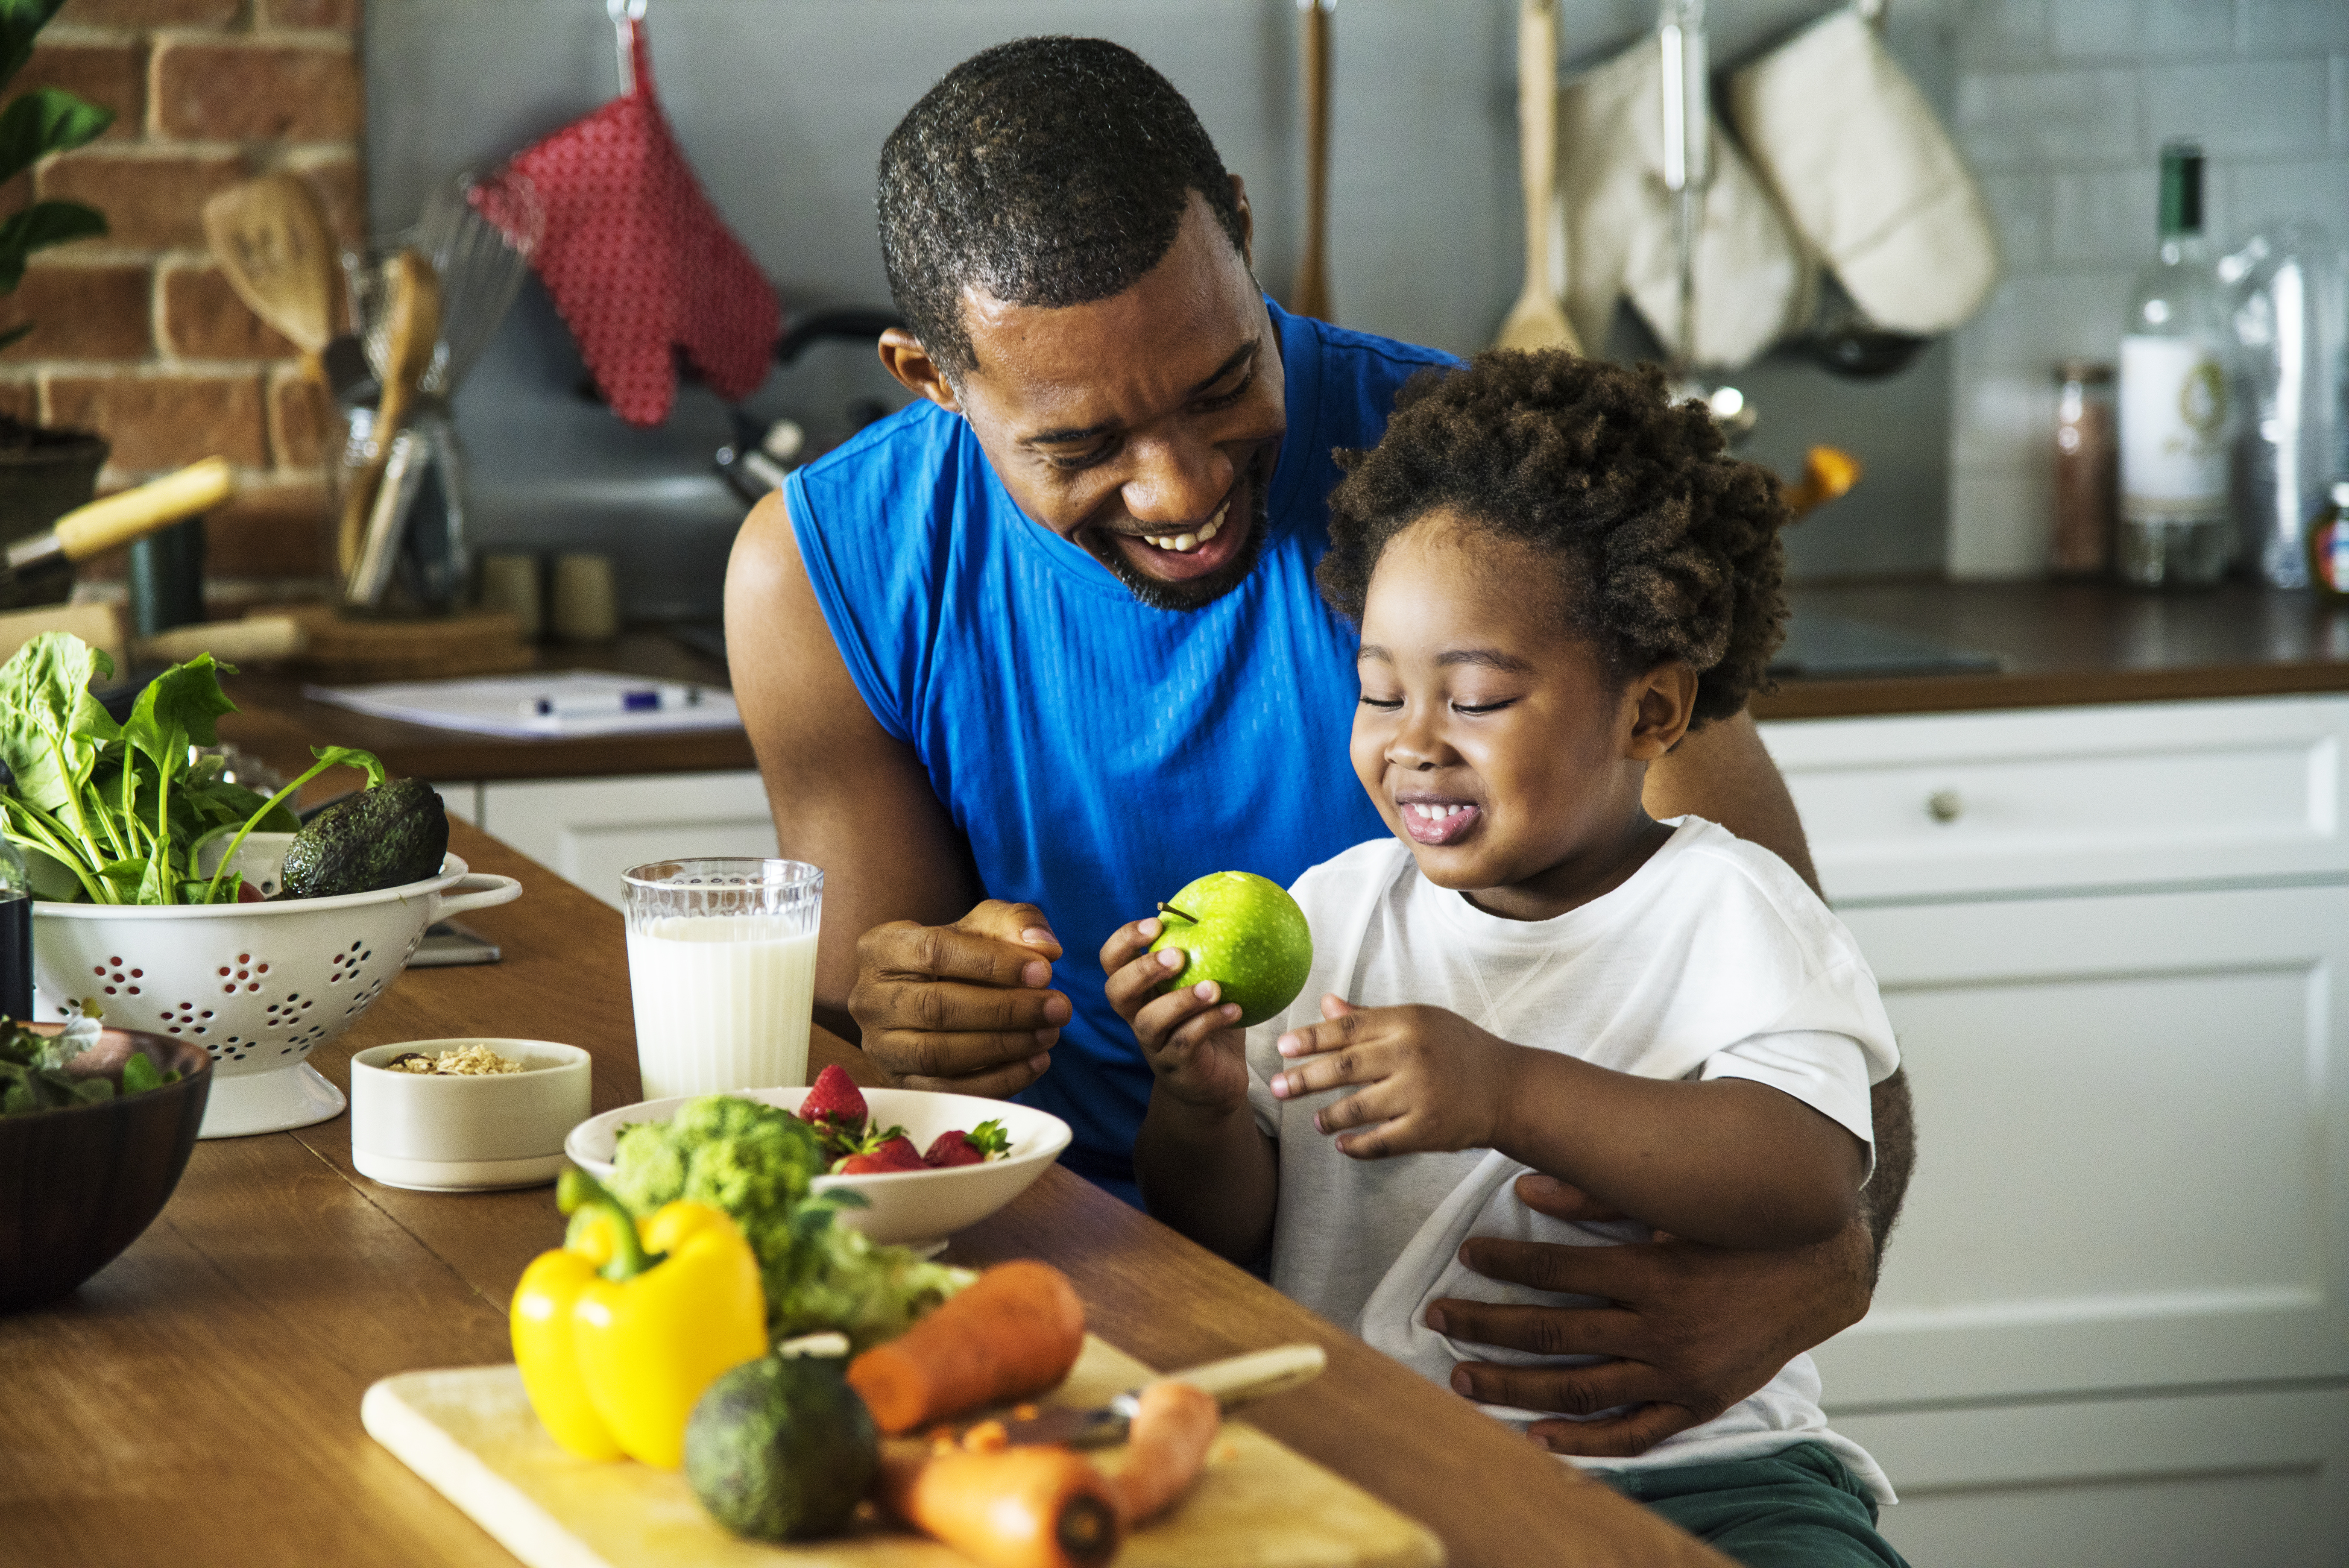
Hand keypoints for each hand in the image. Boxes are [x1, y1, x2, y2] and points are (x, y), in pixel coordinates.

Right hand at [847, 900, 1070, 1096]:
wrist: (932, 995)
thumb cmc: (962, 954)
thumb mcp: (986, 925)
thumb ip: (1016, 923)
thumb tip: (1044, 947)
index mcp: (881, 947)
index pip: (934, 952)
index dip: (992, 963)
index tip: (1044, 971)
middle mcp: (869, 998)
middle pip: (937, 1007)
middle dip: (1006, 1010)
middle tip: (1058, 1007)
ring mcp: (879, 1046)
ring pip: (938, 1054)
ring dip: (1003, 1047)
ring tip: (1050, 1034)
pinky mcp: (899, 1083)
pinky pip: (947, 1091)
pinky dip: (997, 1081)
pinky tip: (1036, 1062)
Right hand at [1101, 916, 1248, 1112]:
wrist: (1216, 1083)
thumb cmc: (1211, 1024)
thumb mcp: (1208, 984)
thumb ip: (1210, 955)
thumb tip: (1234, 906)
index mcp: (1140, 990)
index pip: (1113, 961)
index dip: (1125, 940)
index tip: (1156, 923)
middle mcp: (1138, 1016)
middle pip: (1117, 991)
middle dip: (1142, 969)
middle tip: (1177, 954)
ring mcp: (1154, 1044)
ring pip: (1150, 1021)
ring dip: (1180, 1000)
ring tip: (1214, 988)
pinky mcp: (1176, 1067)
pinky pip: (1186, 1043)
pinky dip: (1210, 1023)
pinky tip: (1236, 1011)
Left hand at [1268, 997, 1519, 1157]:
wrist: (1508, 1088)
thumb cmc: (1457, 1049)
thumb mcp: (1419, 1021)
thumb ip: (1370, 1016)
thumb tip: (1325, 1003)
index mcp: (1407, 1022)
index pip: (1347, 1028)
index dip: (1310, 1038)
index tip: (1282, 1047)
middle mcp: (1411, 1055)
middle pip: (1344, 1067)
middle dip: (1304, 1078)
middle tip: (1276, 1087)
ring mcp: (1420, 1094)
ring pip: (1357, 1108)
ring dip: (1329, 1116)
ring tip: (1316, 1121)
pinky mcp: (1428, 1130)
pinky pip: (1380, 1142)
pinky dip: (1357, 1146)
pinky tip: (1343, 1145)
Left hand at [1432, 1172, 1872, 1455]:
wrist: (1819, 1272)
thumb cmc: (1739, 1230)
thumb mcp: (1674, 1204)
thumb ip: (1600, 1193)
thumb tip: (1527, 1183)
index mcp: (1653, 1272)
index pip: (1558, 1269)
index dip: (1506, 1261)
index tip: (1466, 1254)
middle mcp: (1661, 1328)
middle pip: (1553, 1333)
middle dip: (1486, 1325)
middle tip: (1437, 1318)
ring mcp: (1678, 1373)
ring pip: (1579, 1388)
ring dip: (1514, 1385)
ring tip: (1461, 1377)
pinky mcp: (1697, 1402)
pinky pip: (1633, 1433)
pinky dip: (1585, 1442)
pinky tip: (1537, 1437)